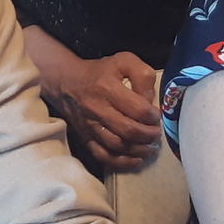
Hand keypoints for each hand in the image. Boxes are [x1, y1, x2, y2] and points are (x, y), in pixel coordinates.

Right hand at [39, 50, 161, 171]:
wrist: (66, 82)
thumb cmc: (99, 72)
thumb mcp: (123, 61)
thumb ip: (142, 75)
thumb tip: (150, 100)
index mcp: (107, 88)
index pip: (137, 109)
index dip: (153, 116)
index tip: (157, 116)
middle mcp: (97, 109)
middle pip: (128, 130)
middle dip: (149, 135)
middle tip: (156, 133)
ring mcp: (90, 126)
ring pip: (118, 146)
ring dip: (139, 150)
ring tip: (150, 147)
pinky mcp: (85, 138)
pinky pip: (103, 156)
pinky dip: (122, 162)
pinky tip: (136, 160)